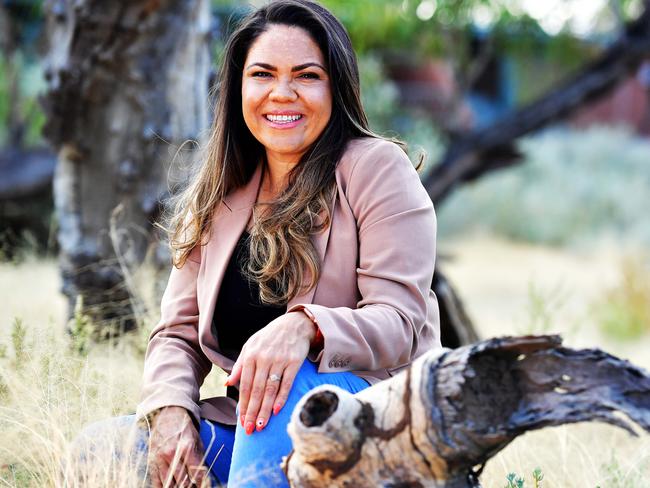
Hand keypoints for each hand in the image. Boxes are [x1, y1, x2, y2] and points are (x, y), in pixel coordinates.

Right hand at [147, 406, 207, 487]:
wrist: (167, 415)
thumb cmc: (184, 428)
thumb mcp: (196, 440)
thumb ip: (199, 458)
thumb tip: (203, 477)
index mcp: (187, 448)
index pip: (196, 474)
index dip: (201, 483)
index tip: (202, 485)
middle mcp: (172, 454)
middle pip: (183, 482)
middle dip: (190, 487)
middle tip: (193, 486)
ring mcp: (160, 458)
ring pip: (169, 484)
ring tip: (183, 487)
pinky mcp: (152, 461)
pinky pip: (156, 482)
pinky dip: (164, 487)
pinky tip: (170, 486)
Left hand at [225, 311, 315, 433]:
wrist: (294, 324)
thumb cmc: (269, 337)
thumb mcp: (250, 346)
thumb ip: (240, 365)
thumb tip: (227, 383)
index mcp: (251, 355)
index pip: (245, 385)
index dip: (243, 404)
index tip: (241, 421)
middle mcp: (264, 358)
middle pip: (257, 390)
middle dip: (252, 412)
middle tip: (250, 430)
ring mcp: (280, 360)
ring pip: (271, 390)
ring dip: (265, 410)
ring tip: (261, 426)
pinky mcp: (294, 362)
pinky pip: (287, 383)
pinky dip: (281, 398)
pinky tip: (276, 410)